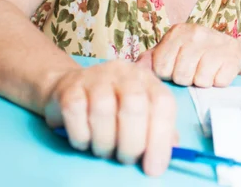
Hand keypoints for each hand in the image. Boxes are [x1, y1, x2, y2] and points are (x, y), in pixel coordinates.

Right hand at [43, 60, 175, 175]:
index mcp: (147, 79)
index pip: (163, 103)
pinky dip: (81, 135)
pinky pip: (76, 112)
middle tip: (126, 159)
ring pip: (103, 110)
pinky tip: (85, 140)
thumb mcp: (139, 111)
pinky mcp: (69, 88)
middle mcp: (124, 73)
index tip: (154, 168)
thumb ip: (156, 127)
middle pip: (134, 105)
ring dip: (105, 141)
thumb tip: (173, 149)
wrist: (67, 87)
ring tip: (105, 151)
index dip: (161, 138)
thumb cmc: (111, 105)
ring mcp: (95, 77)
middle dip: (132, 143)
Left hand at [136, 24, 240, 87]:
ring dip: (203, 82)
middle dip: (186, 79)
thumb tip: (135, 69)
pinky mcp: (233, 57)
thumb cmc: (196, 54)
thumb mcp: (173, 51)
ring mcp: (216, 44)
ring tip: (206, 72)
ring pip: (200, 80)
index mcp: (178, 32)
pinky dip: (219, 82)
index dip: (168, 75)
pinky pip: (218, 82)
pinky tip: (219, 72)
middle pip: (180, 76)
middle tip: (194, 71)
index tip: (177, 69)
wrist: (231, 50)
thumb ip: (151, 60)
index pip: (161, 67)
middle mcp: (196, 33)